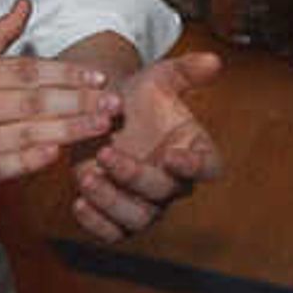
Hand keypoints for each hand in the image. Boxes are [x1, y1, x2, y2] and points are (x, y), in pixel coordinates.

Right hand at [0, 0, 117, 207]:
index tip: (102, 78)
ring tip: (102, 127)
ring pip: (25, 131)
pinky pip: (2, 166)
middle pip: (33, 99)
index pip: (28, 70)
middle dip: (79, 100)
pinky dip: (30, 160)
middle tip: (116, 103)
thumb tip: (25, 2)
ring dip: (68, 129)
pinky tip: (58, 155)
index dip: (68, 74)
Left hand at [70, 48, 223, 241]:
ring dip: (112, 202)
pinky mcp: (115, 215)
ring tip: (87, 177)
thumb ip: (186, 71)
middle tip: (107, 154)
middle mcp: (172, 182)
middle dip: (135, 176)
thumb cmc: (138, 96)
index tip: (172, 155)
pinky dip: (96, 224)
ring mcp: (145, 202)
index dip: (195, 166)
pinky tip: (78, 203)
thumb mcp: (159, 78)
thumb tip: (213, 60)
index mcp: (192, 150)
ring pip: (138, 219)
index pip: (208, 167)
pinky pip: (112, 232)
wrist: (101, 111)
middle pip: (165, 193)